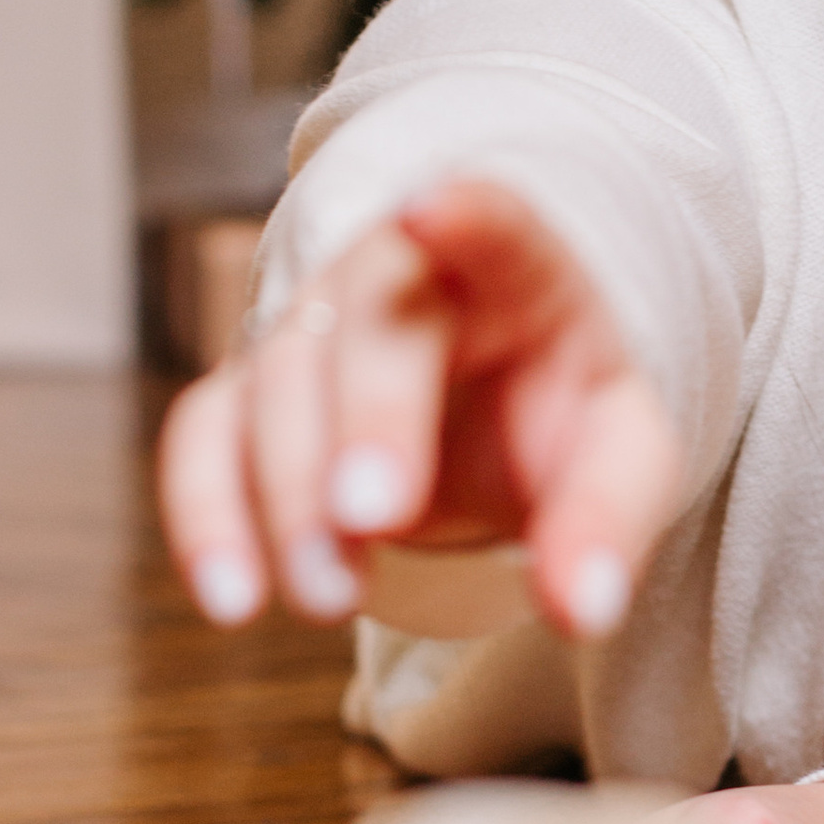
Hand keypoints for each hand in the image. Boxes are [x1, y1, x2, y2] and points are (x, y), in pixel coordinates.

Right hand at [158, 180, 681, 638]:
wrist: (491, 413)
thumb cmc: (558, 417)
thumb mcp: (619, 457)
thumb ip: (608, 518)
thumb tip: (584, 611)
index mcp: (515, 270)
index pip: (495, 225)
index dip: (464, 218)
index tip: (433, 212)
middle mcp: (398, 275)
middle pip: (372, 323)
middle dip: (367, 417)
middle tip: (371, 516)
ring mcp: (311, 323)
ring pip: (279, 382)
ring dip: (293, 498)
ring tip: (333, 599)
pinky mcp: (245, 391)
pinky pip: (204, 439)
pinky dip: (209, 518)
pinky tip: (234, 599)